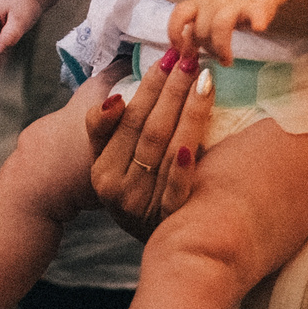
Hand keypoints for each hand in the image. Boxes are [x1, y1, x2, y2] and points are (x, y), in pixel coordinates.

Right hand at [85, 50, 212, 238]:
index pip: (129, 118)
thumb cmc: (135, 192)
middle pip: (149, 130)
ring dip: (187, 112)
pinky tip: (191, 147)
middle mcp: (118, 189)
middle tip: (192, 57)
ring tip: (205, 79)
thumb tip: (116, 99)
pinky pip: (175, 192)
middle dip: (172, 90)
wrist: (160, 251)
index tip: (169, 57)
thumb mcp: (107, 163)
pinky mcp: (168, 222)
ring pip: (166, 151)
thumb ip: (103, 128)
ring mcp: (143, 207)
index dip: (149, 86)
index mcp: (101, 171)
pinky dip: (182, 170)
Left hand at [167, 0, 276, 65]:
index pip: (180, 16)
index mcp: (198, 3)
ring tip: (227, 61)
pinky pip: (255, 14)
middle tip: (218, 58)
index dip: (176, 35)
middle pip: (201, 28)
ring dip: (221, 47)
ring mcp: (234, 3)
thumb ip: (194, 32)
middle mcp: (213, 1)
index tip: (182, 53)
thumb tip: (183, 56)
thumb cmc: (226, 5)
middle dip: (206, 49)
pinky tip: (258, 29)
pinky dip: (256, 22)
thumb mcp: (205, 15)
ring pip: (220, 25)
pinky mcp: (256, 5)